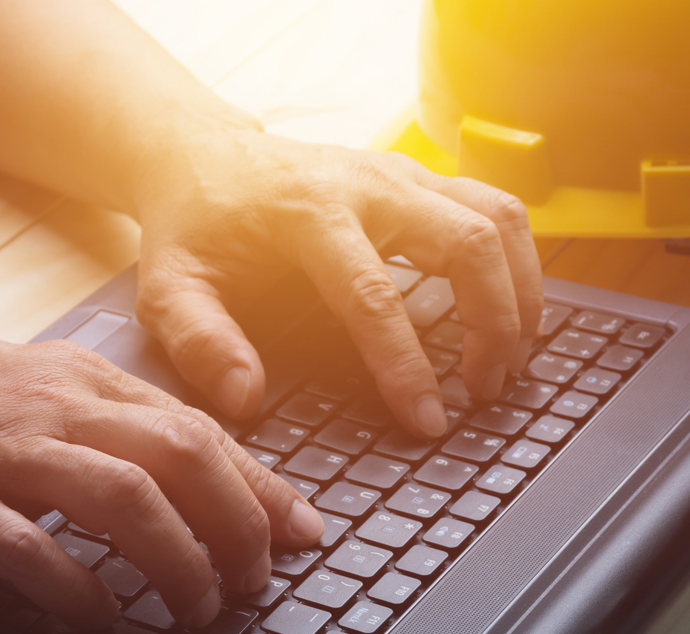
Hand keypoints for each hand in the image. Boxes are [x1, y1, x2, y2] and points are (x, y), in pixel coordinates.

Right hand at [0, 338, 322, 627]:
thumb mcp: (2, 380)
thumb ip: (81, 408)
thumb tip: (164, 454)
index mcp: (66, 374)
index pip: (191, 423)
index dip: (259, 481)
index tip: (303, 529)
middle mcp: (43, 402)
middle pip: (179, 452)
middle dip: (239, 521)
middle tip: (258, 579)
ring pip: (126, 497)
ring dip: (179, 559)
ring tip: (199, 609)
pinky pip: (32, 549)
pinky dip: (79, 591)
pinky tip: (102, 623)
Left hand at [130, 129, 543, 434]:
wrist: (202, 156)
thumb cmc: (193, 228)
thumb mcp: (168, 288)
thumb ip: (200, 342)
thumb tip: (246, 398)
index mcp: (307, 212)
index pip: (375, 295)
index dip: (407, 365)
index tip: (429, 421)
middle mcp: (368, 183)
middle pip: (468, 243)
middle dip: (493, 324)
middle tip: (485, 392)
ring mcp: (403, 172)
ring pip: (500, 218)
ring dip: (521, 292)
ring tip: (511, 361)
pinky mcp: (422, 177)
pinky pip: (495, 209)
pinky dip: (517, 263)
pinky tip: (509, 316)